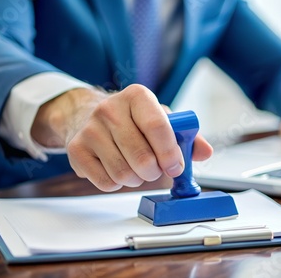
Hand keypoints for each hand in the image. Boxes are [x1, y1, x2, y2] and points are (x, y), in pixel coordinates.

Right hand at [32, 84, 212, 190]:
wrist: (89, 116)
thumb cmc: (133, 121)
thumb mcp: (162, 120)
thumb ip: (187, 137)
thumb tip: (205, 153)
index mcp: (137, 96)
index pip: (157, 126)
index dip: (170, 153)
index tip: (176, 167)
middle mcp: (110, 109)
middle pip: (141, 156)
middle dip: (154, 171)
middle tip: (156, 169)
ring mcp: (90, 129)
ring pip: (123, 173)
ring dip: (136, 179)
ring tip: (135, 167)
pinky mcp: (76, 149)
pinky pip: (105, 182)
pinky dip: (117, 184)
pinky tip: (116, 168)